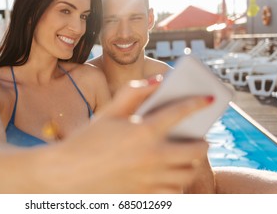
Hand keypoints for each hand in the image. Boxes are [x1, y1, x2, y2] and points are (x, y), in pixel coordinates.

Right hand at [43, 79, 211, 192]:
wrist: (67, 175)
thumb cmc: (86, 140)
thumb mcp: (108, 112)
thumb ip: (133, 92)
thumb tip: (159, 80)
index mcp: (143, 131)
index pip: (181, 112)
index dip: (197, 102)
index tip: (209, 99)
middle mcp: (152, 156)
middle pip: (195, 150)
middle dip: (203, 142)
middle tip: (201, 139)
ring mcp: (150, 179)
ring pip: (187, 173)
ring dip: (191, 164)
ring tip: (187, 157)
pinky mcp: (146, 196)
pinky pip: (174, 191)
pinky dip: (178, 182)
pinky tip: (171, 174)